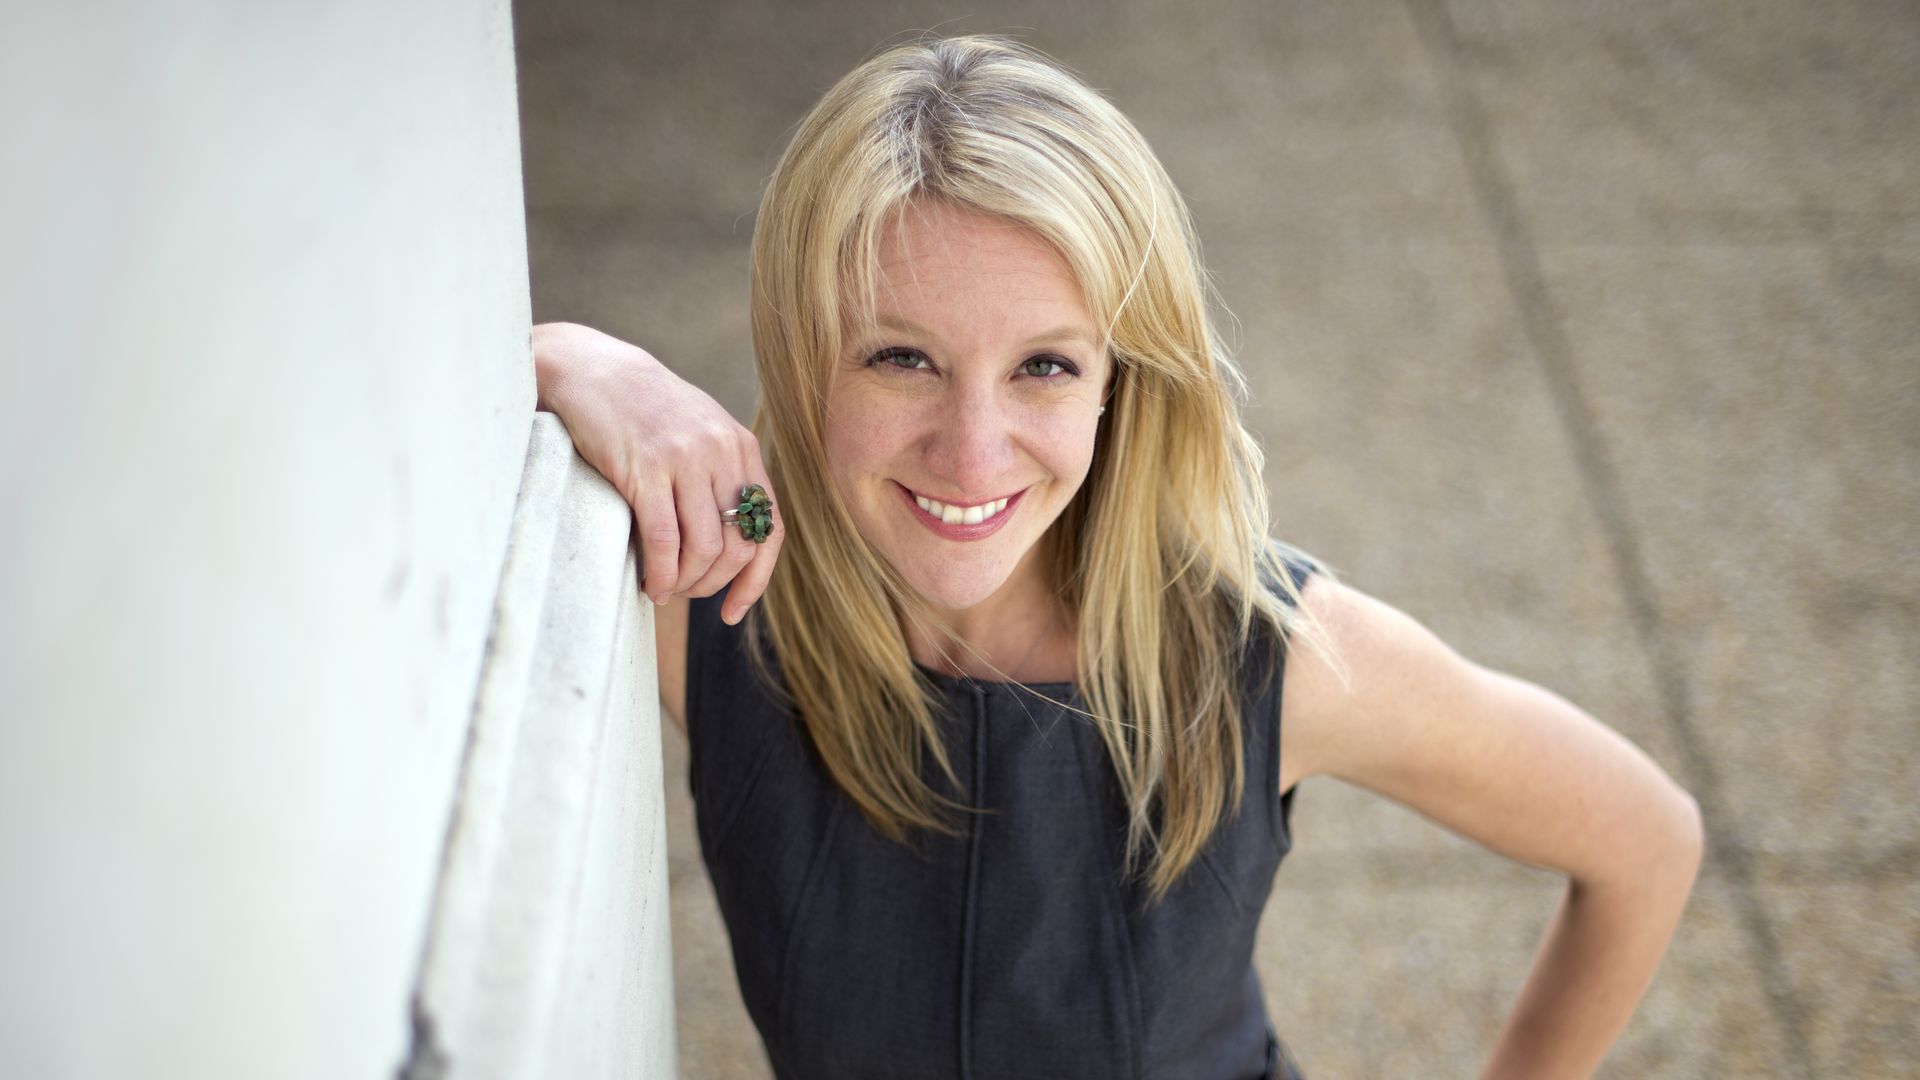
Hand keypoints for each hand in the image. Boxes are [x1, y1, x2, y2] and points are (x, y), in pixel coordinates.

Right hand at [533, 322, 781, 624]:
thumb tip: (732, 543)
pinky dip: (661, 573)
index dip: (756, 579)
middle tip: (684, 592)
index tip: (733, 611)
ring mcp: (686, 459)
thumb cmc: (642, 410)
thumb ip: (720, 475)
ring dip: (685, 582)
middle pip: (739, 546)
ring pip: (705, 548)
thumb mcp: (698, 433)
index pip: (769, 529)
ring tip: (663, 588)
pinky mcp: (647, 469)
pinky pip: (665, 540)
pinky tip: (649, 583)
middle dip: (713, 584)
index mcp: (741, 448)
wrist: (592, 369)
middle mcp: (721, 453)